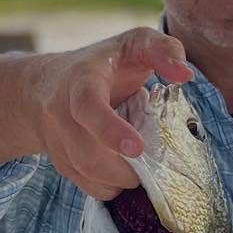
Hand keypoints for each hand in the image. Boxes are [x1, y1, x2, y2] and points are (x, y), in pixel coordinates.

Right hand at [32, 27, 194, 199]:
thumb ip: (163, 50)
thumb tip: (186, 74)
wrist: (47, 86)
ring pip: (86, 174)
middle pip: (87, 154)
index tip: (136, 148)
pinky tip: (123, 174)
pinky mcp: (60, 161)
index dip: (110, 130)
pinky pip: (85, 186)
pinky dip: (110, 188)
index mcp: (81, 81)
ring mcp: (57, 140)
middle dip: (125, 170)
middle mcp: (61, 111)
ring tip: (138, 168)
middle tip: (150, 164)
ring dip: (119, 181)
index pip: (87, 106)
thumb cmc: (102, 63)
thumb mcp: (133, 44)